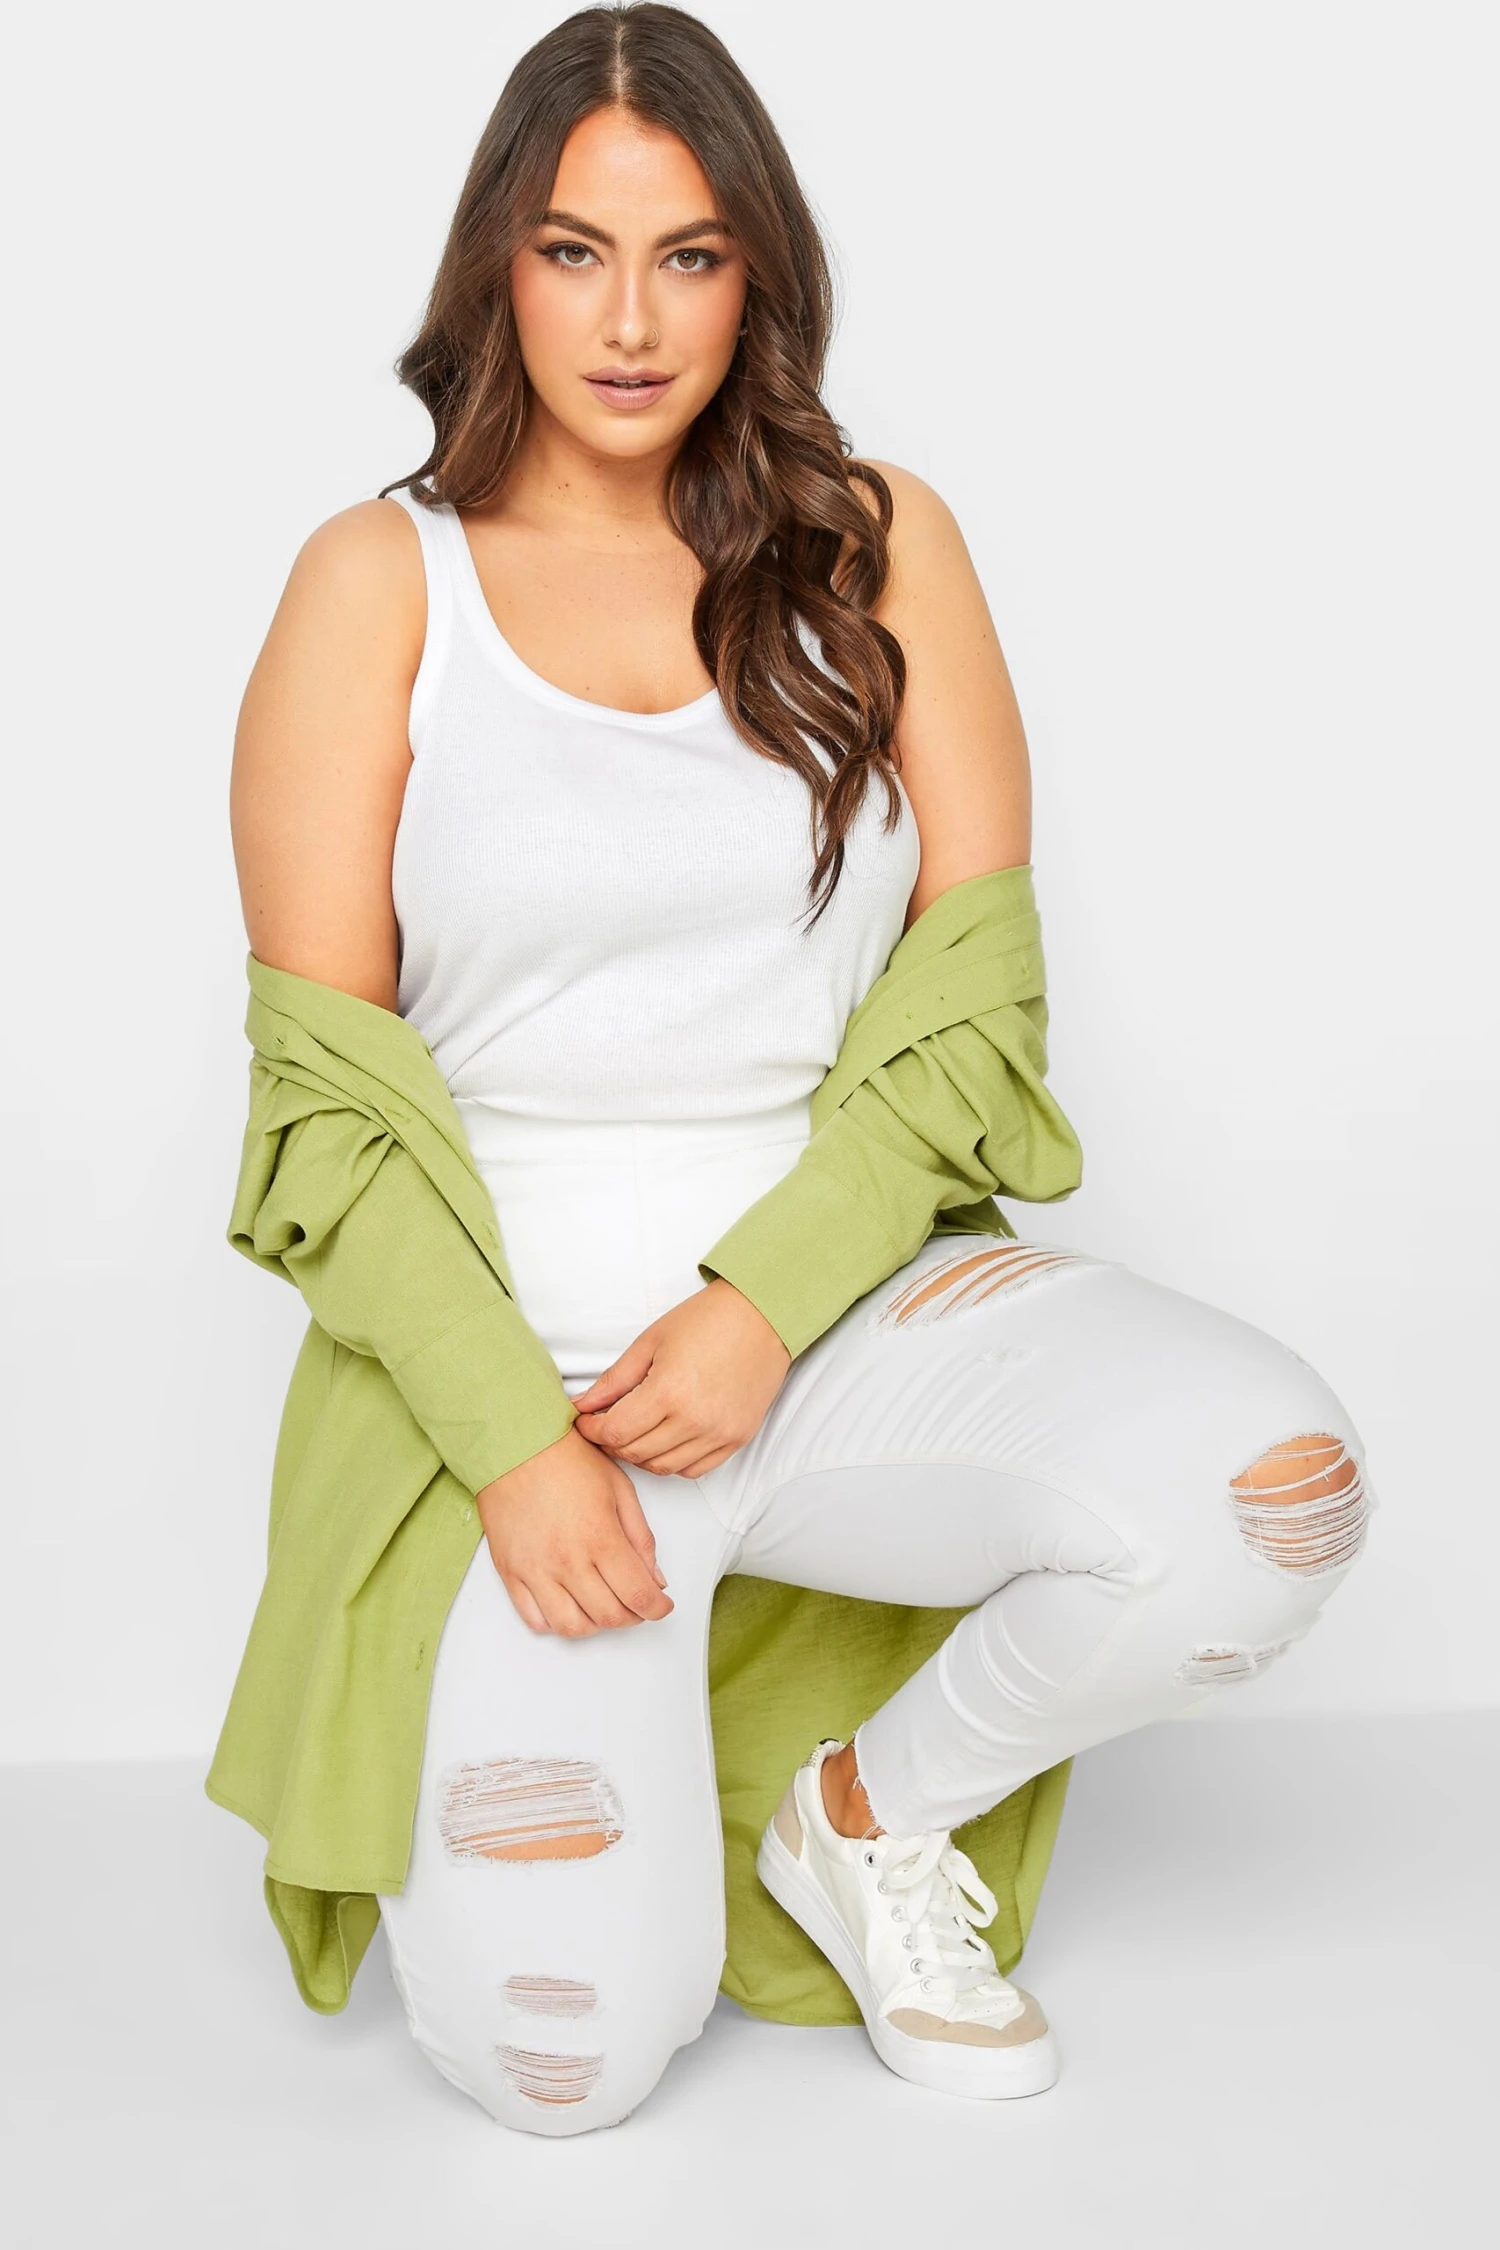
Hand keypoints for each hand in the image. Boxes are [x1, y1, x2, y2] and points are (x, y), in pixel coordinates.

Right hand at [475, 1425, 675, 1636]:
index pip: (638, 1595)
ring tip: (603, 1606)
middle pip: (609, 1616)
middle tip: (637, 1604)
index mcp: (600, 1537)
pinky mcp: (511, 1572)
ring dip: (595, 1625)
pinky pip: (534, 1619)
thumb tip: (654, 1578)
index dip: (657, 1609)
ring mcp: (536, 1570)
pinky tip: (569, 1604)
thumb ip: (641, 1538)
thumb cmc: (565, 1459)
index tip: (661, 1606)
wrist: (514, 1445)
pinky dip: (556, 1623)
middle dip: (632, 1617)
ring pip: (572, 1627)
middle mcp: (568, 1560)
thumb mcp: (619, 1489)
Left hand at [570, 1278, 792, 1477]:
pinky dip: (672, 1461)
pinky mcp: (737, 1439)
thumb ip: (614, 1380)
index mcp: (668, 1391)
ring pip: (662, 1467)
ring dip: (640, 1455)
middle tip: (604, 1426)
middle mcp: (694, 1420)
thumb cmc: (707, 1320)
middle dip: (611, 1443)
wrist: (762, 1315)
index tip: (585, 1421)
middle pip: (635, 1453)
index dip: (592, 1431)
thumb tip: (583, 1405)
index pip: (615, 1432)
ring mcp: (718, 1433)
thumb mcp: (650, 1342)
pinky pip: (694, 1469)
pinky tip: (665, 1440)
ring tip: (634, 1432)